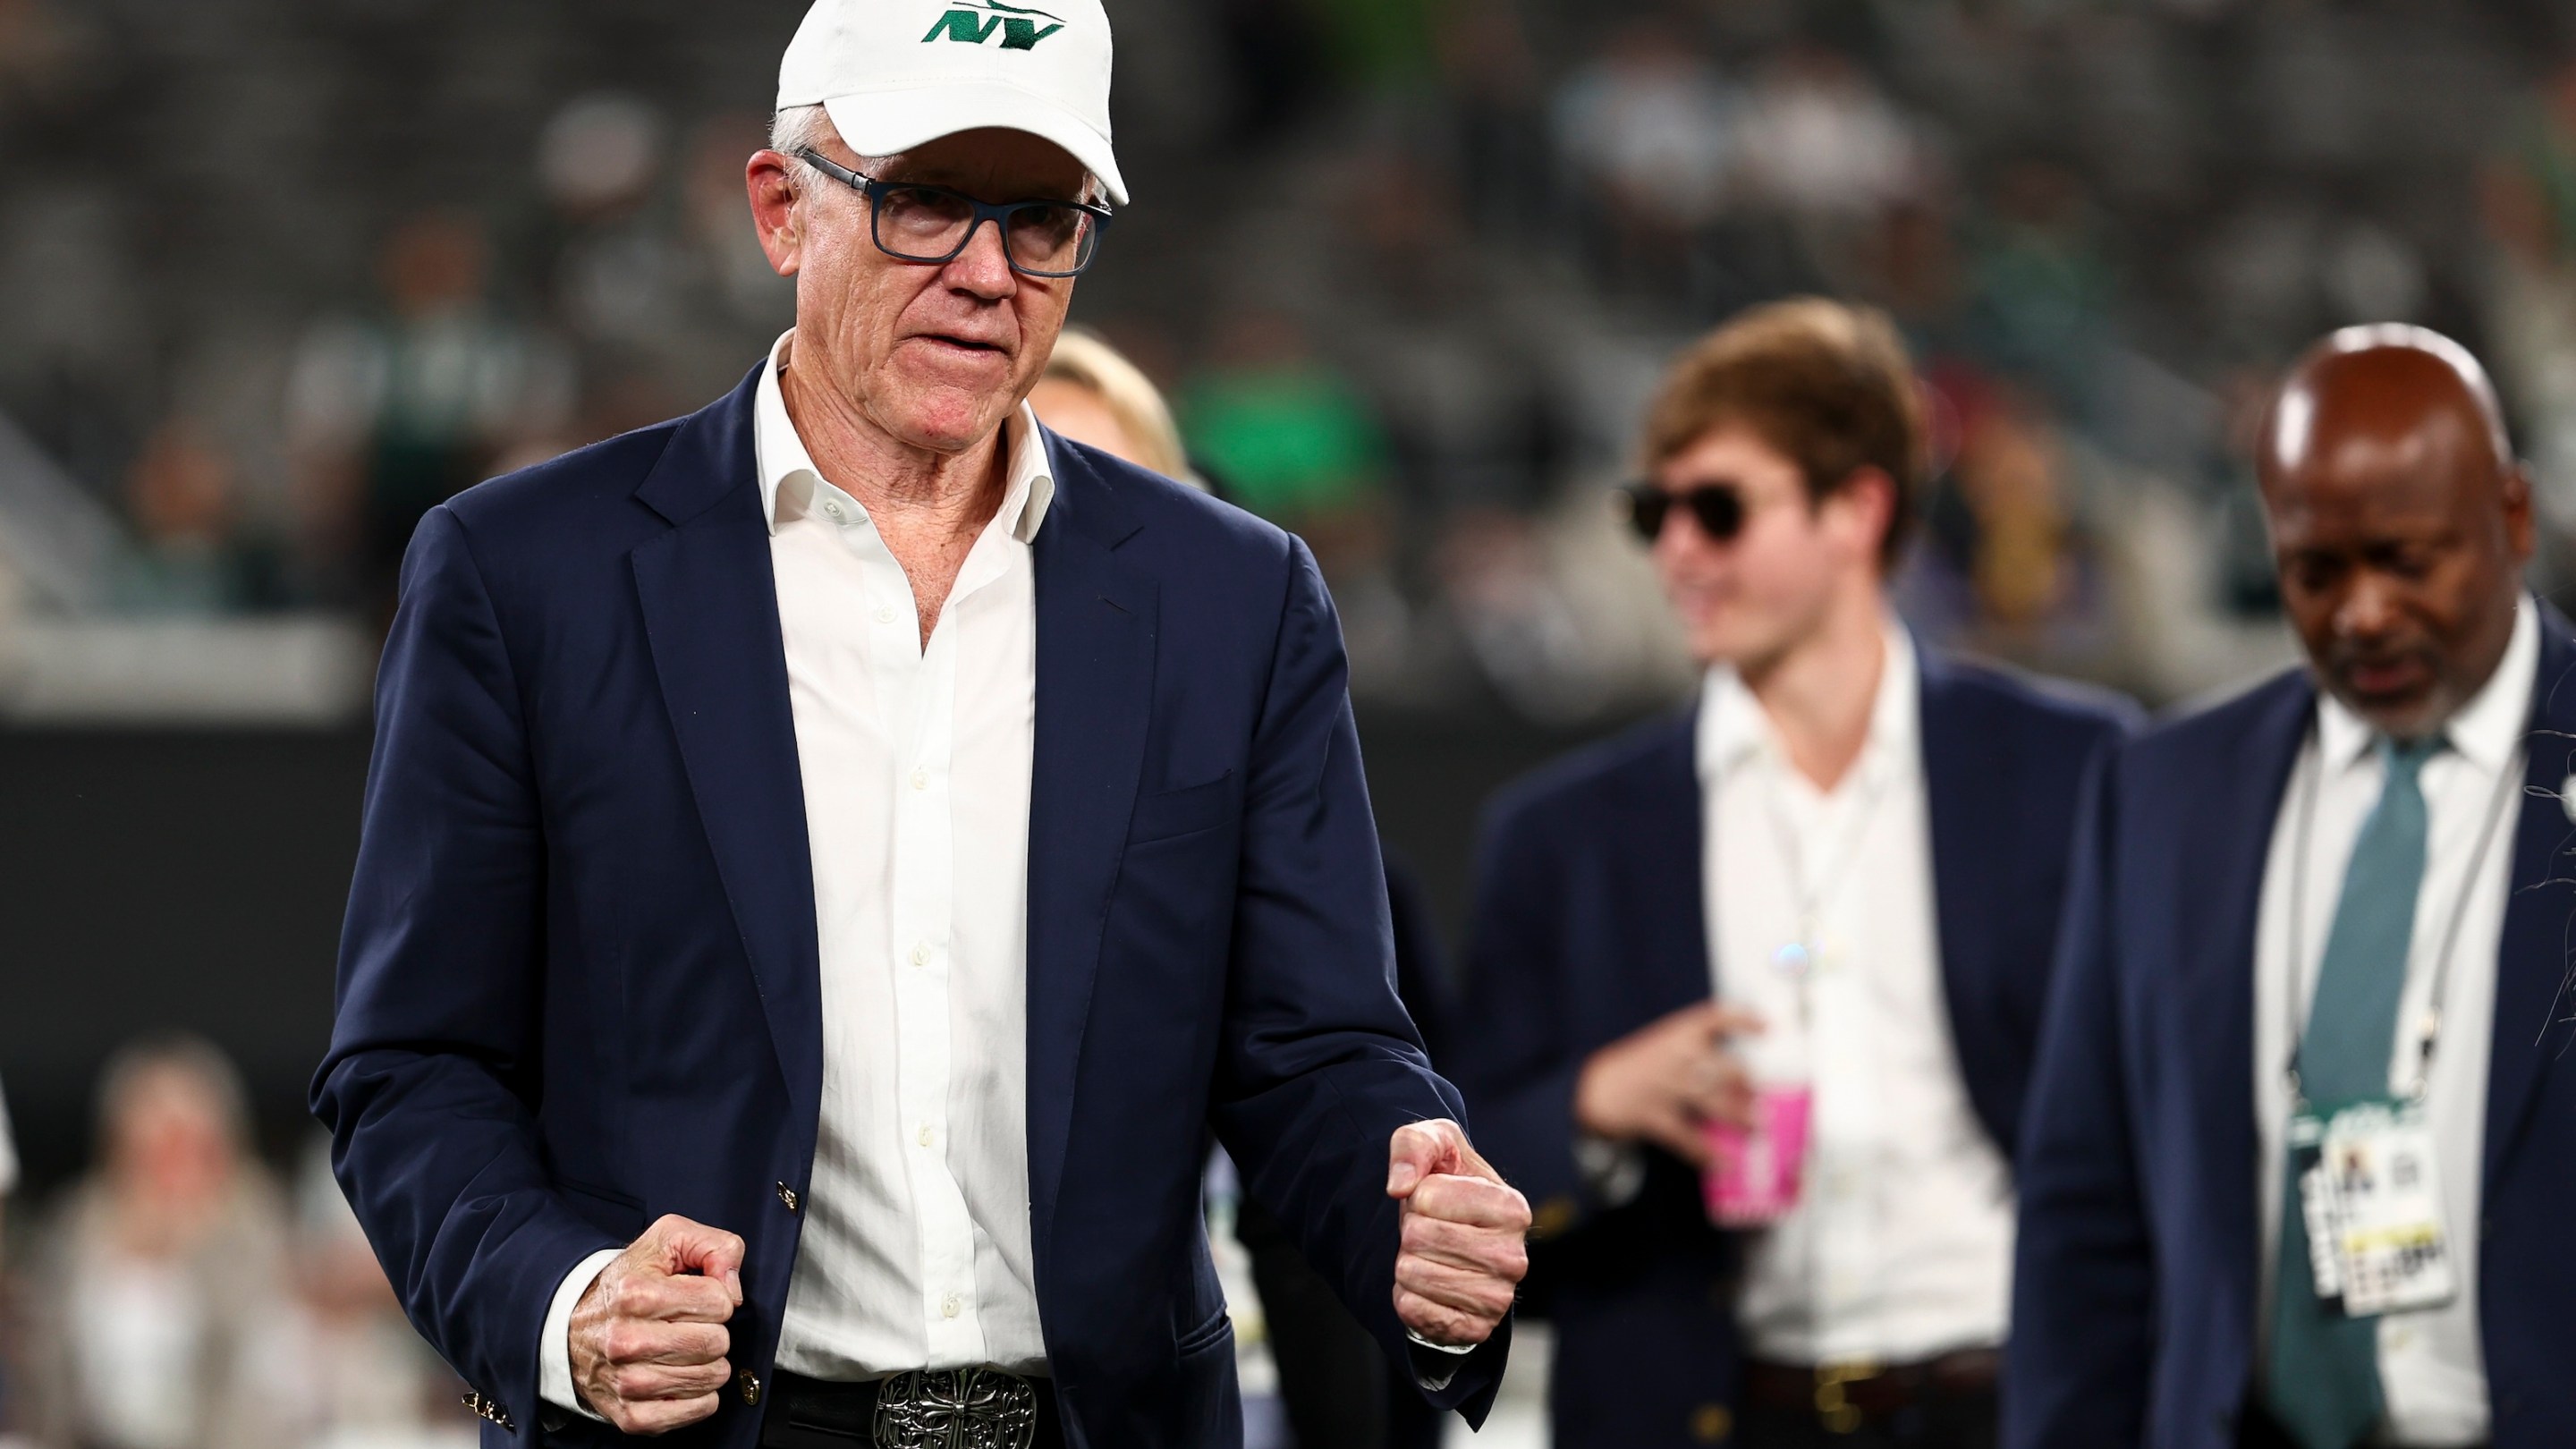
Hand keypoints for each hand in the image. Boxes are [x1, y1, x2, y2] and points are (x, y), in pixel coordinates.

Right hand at [568, 1214, 744, 1434]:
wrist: (573, 1328)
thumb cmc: (628, 1283)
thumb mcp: (668, 1240)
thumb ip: (714, 1246)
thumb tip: (732, 1289)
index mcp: (635, 1294)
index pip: (718, 1302)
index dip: (715, 1298)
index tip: (694, 1299)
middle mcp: (626, 1341)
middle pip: (716, 1342)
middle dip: (712, 1330)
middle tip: (688, 1325)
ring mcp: (627, 1382)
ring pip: (712, 1377)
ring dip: (708, 1363)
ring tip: (683, 1350)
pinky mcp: (632, 1415)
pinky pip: (699, 1408)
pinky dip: (700, 1394)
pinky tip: (681, 1376)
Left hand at [1386, 1119, 1530, 1348]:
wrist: (1452, 1238)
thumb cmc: (1445, 1184)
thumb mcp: (1434, 1145)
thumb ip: (1413, 1145)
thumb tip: (1400, 1186)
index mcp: (1511, 1207)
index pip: (1427, 1198)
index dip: (1417, 1196)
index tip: (1435, 1199)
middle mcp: (1513, 1257)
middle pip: (1418, 1238)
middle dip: (1410, 1231)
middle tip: (1429, 1231)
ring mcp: (1497, 1298)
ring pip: (1413, 1274)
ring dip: (1407, 1262)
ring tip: (1430, 1255)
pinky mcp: (1475, 1329)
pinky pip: (1413, 1310)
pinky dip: (1406, 1296)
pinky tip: (1426, 1286)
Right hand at [1572, 1001, 1762, 1167]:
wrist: (1597, 1088)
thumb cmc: (1642, 1066)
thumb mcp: (1666, 1045)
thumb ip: (1700, 1053)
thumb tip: (1746, 1079)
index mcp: (1677, 1033)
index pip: (1714, 1017)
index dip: (1743, 1020)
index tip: (1768, 1027)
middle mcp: (1674, 1056)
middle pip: (1722, 1067)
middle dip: (1748, 1084)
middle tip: (1764, 1097)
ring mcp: (1663, 1087)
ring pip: (1712, 1103)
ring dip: (1739, 1117)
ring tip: (1758, 1129)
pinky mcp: (1653, 1116)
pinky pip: (1685, 1137)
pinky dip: (1706, 1153)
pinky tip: (1724, 1163)